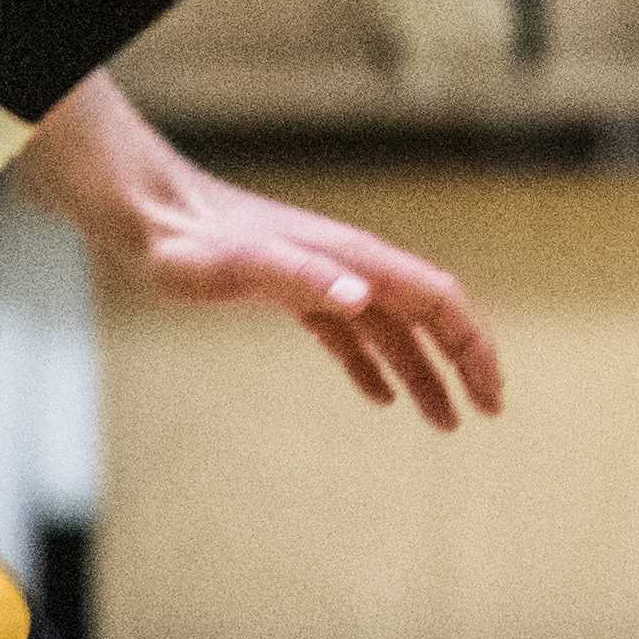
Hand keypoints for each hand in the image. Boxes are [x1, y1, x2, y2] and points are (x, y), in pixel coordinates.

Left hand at [18, 78, 504, 429]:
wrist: (148, 216)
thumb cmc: (188, 241)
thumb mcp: (239, 265)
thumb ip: (302, 277)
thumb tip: (366, 299)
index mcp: (355, 259)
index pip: (438, 301)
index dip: (472, 346)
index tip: (490, 395)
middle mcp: (352, 265)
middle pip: (429, 315)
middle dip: (464, 362)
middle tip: (485, 412)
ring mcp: (326, 278)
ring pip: (393, 330)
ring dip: (423, 373)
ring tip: (443, 422)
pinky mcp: (296, 293)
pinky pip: (352, 335)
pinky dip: (374, 366)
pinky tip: (379, 397)